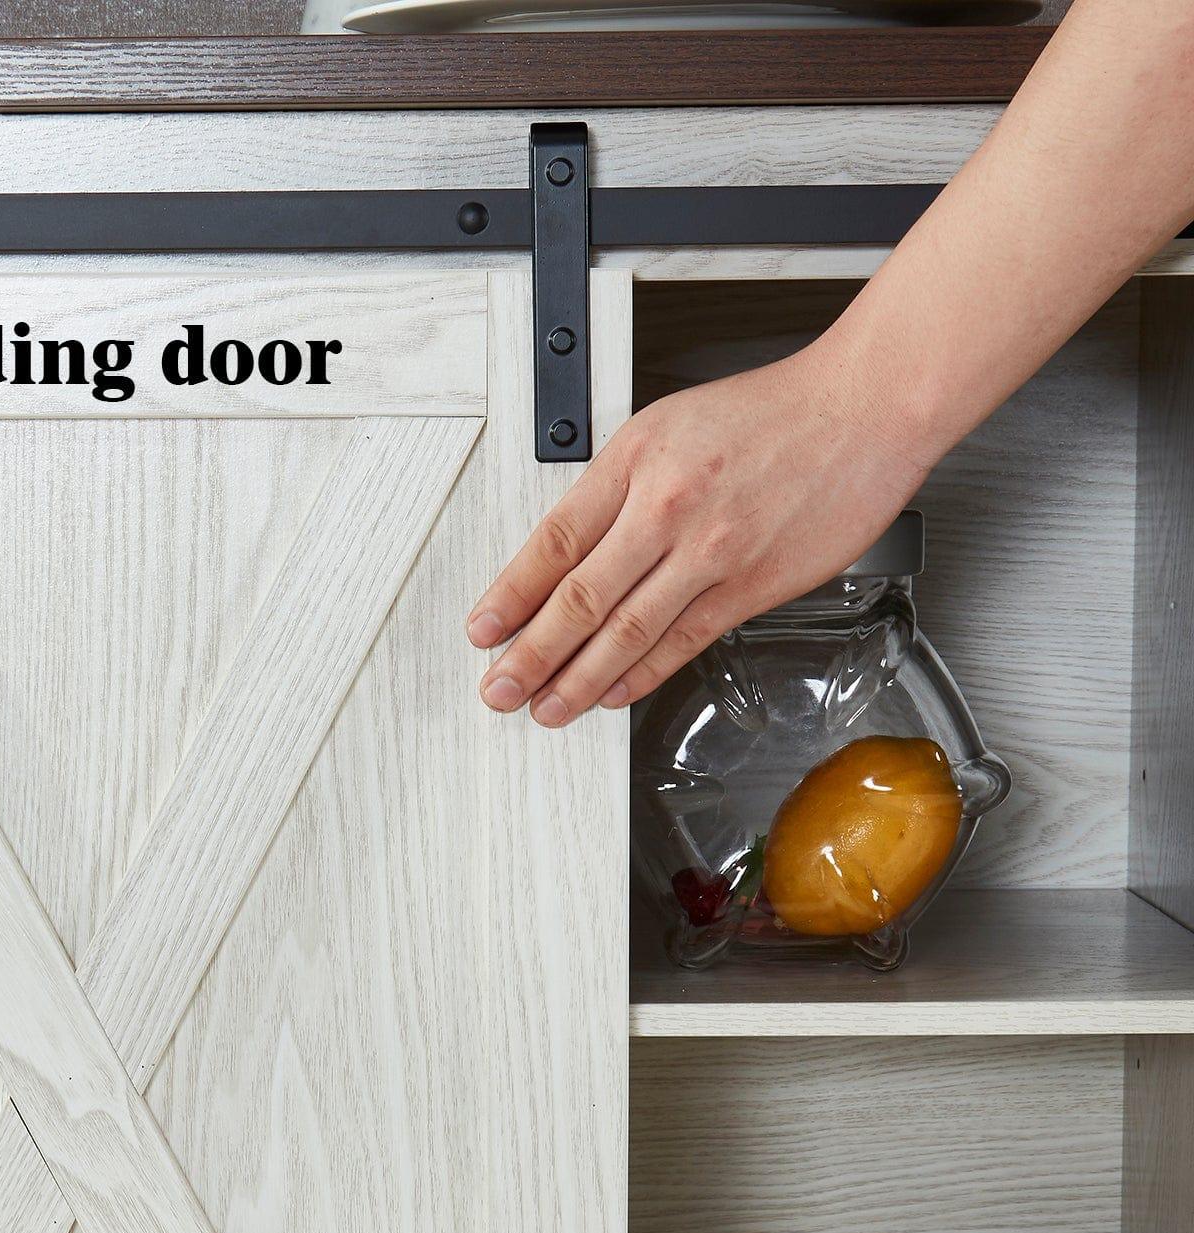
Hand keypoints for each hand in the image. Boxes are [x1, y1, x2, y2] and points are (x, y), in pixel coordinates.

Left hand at [466, 339, 937, 726]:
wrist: (864, 409)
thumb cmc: (770, 414)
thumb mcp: (668, 427)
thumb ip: (616, 489)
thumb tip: (567, 555)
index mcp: (636, 460)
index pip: (554, 543)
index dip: (510, 596)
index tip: (483, 630)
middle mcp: (667, 507)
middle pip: (579, 598)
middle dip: (530, 654)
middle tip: (500, 689)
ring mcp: (710, 551)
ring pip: (625, 631)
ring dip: (576, 679)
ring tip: (544, 707)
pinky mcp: (750, 585)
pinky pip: (681, 641)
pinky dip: (639, 675)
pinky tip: (610, 694)